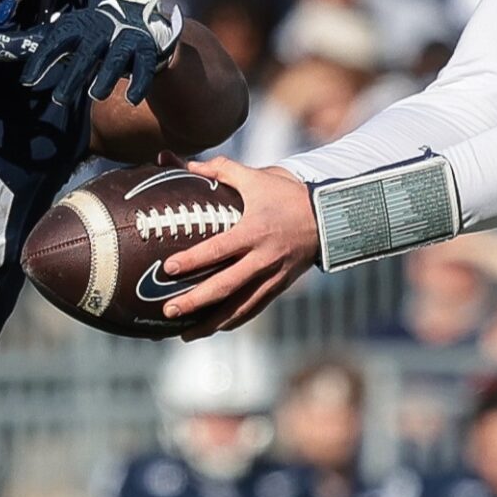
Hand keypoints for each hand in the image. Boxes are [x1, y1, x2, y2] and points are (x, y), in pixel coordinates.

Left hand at [18, 0, 181, 109]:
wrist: (137, 17)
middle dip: (74, 75)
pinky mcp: (145, 50)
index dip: (42, 59)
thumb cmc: (90, 32)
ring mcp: (125, 39)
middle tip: (59, 100)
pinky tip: (131, 99)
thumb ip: (33, 44)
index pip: (56, 40)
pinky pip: (143, 67)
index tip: (28, 81)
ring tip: (95, 96)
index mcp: (78, 25)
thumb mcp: (65, 33)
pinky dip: (138, 82)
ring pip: (115, 59)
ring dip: (105, 77)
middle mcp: (101, 30)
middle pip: (86, 53)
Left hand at [160, 157, 320, 332]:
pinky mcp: (279, 287)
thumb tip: (180, 162)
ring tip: (185, 334)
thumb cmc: (286, 194)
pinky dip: (233, 321)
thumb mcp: (254, 177)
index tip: (168, 268)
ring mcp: (273, 276)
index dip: (193, 260)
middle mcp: (263, 258)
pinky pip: (254, 309)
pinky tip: (213, 329)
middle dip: (195, 301)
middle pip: (225, 286)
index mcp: (254, 231)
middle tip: (168, 310)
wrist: (328, 216)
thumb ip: (219, 170)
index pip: (219, 249)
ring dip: (211, 323)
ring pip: (240, 307)